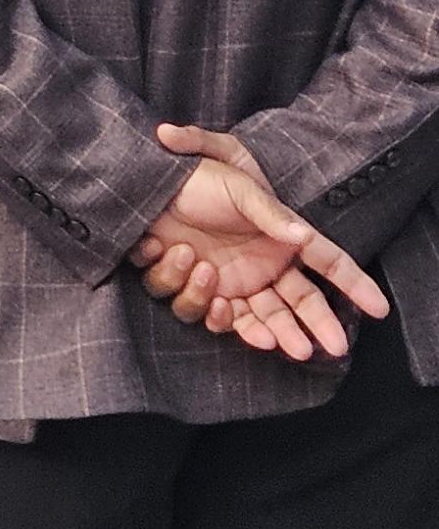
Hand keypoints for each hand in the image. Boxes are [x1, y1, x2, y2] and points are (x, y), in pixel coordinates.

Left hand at [129, 129, 389, 361]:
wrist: (148, 187)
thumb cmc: (199, 179)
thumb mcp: (238, 186)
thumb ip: (270, 214)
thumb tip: (302, 236)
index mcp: (281, 242)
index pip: (328, 265)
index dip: (355, 286)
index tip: (381, 309)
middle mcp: (261, 269)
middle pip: (296, 308)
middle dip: (311, 330)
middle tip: (320, 349)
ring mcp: (229, 283)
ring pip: (248, 320)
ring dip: (241, 317)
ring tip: (218, 286)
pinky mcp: (195, 288)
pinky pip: (201, 311)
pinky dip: (196, 297)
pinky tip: (192, 269)